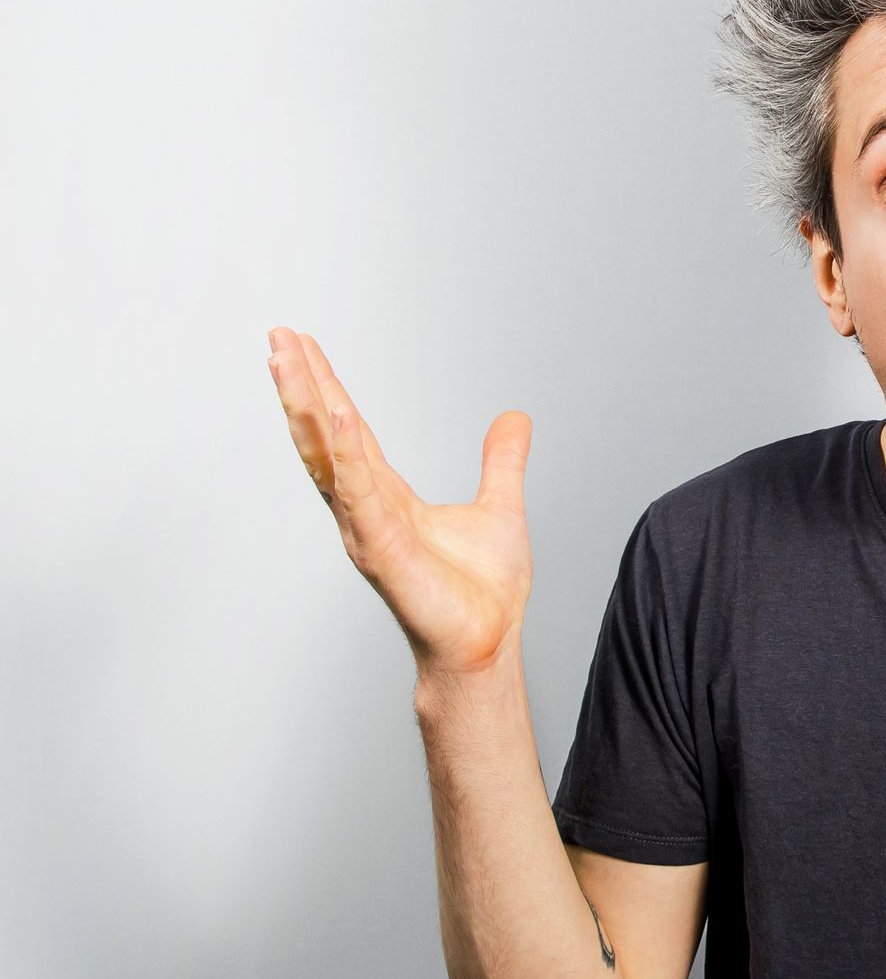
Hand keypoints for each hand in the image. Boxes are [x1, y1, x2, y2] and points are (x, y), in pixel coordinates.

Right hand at [266, 326, 534, 675]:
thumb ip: (502, 462)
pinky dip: (349, 454)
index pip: (348, 430)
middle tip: (277, 334)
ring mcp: (367, 527)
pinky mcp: (381, 549)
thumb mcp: (499, 507)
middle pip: (324, 434)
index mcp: (386, 497)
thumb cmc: (482, 592)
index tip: (302, 346)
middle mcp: (366, 508)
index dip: (325, 388)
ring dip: (307, 406)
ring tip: (287, 360)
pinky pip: (361, 492)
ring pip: (328, 456)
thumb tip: (515, 420)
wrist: (486, 643)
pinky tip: (339, 416)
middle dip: (300, 384)